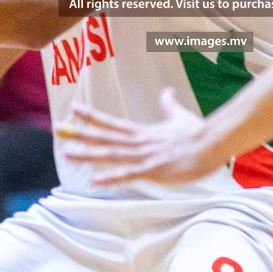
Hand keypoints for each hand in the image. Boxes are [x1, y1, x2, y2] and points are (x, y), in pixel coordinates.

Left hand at [57, 88, 224, 186]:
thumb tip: (167, 90)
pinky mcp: (154, 171)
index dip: (92, 117)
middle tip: (59, 130)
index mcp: (143, 132)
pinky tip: (95, 180)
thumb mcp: (180, 116)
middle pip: (105, 138)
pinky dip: (111, 177)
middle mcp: (139, 142)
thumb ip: (169, 105)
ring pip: (111, 155)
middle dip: (81, 135)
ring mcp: (145, 157)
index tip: (73, 109)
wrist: (212, 144)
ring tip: (68, 154)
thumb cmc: (197, 132)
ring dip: (89, 155)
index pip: (112, 123)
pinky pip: (129, 175)